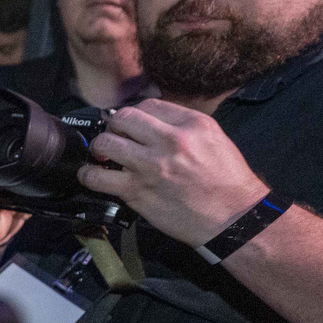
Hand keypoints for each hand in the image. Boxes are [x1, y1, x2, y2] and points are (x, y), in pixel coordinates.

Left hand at [77, 99, 269, 246]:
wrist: (233, 217)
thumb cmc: (227, 181)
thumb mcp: (214, 140)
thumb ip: (183, 127)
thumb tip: (152, 122)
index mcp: (192, 124)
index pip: (148, 105)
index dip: (135, 114)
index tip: (131, 125)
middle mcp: (170, 141)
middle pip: (123, 118)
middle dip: (113, 126)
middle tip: (115, 137)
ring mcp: (150, 166)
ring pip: (105, 143)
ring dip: (98, 149)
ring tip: (102, 156)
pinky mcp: (137, 191)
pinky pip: (97, 178)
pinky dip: (89, 175)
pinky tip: (93, 176)